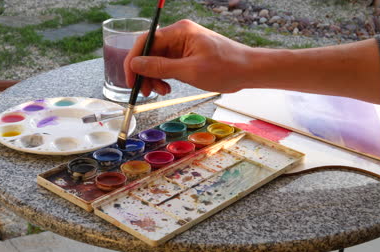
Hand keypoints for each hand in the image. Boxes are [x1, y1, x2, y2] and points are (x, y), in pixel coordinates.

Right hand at [124, 19, 252, 95]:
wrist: (248, 71)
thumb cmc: (225, 67)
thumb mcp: (189, 71)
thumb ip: (160, 67)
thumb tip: (135, 65)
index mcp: (180, 31)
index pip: (146, 41)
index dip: (134, 60)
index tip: (130, 78)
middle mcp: (179, 36)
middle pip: (150, 52)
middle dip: (145, 72)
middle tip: (146, 91)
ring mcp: (184, 46)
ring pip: (158, 61)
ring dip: (155, 77)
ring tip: (162, 91)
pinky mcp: (188, 56)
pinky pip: (169, 65)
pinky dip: (165, 77)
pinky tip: (168, 87)